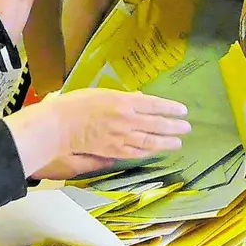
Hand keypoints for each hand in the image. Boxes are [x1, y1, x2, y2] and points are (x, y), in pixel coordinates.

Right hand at [3, 89, 189, 176]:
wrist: (58, 126)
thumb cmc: (75, 105)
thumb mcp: (101, 93)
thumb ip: (122, 97)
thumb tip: (139, 99)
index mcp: (123, 101)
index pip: (154, 104)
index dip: (170, 108)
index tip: (183, 110)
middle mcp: (126, 119)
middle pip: (157, 124)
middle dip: (174, 126)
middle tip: (187, 127)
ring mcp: (120, 137)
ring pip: (150, 141)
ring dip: (166, 141)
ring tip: (178, 141)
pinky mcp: (113, 150)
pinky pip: (136, 152)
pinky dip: (149, 151)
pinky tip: (156, 150)